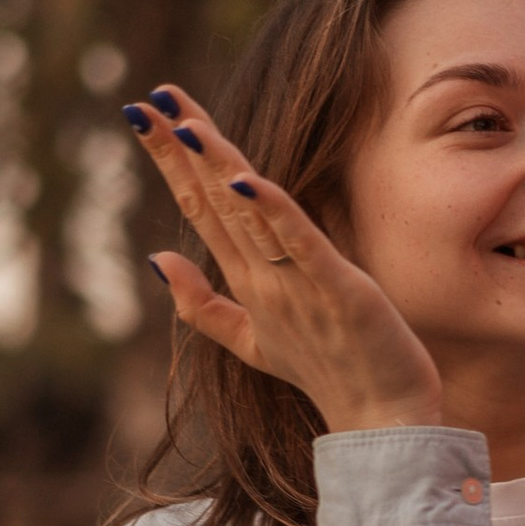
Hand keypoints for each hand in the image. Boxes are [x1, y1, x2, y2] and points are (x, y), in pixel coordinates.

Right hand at [125, 86, 444, 433]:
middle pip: (216, 205)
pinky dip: (277, 214)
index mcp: (246, 286)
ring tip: (186, 124)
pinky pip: (303, 246)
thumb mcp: (254, 341)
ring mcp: (298, 289)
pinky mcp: (340, 292)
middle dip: (181, 152)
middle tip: (146, 102)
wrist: (382, 424)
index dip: (171, 162)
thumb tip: (156, 258)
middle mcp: (264, 283)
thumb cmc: (327, 376)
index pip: (200, 211)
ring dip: (219, 170)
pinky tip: (250, 181)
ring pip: (250, 218)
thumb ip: (203, 305)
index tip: (143, 115)